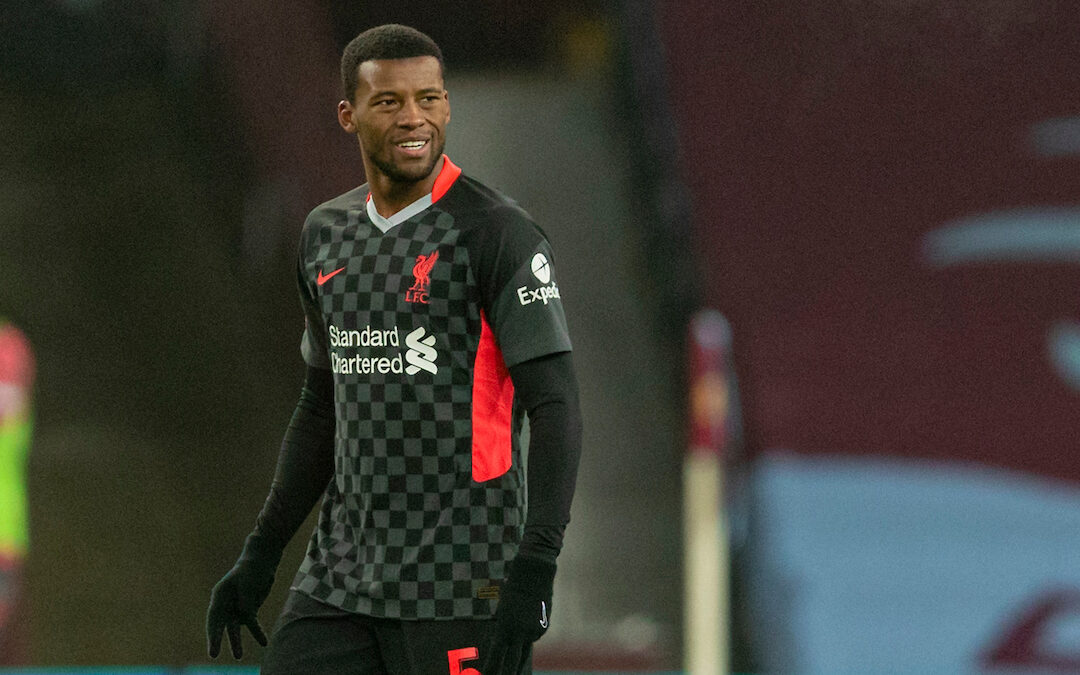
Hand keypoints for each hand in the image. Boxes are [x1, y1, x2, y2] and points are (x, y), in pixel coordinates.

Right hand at [206, 561, 273, 658]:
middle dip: (216, 640)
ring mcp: (237, 608)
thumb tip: (247, 619)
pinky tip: (264, 642)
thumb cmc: (251, 569)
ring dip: (237, 642)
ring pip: (235, 628)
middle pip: (220, 625)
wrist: (262, 562)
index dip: (212, 632)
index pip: (213, 616)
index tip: (212, 645)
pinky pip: (253, 624)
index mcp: (219, 595)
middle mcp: (225, 604)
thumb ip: (245, 602)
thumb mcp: (247, 583)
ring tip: (238, 656)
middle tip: (214, 655)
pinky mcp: (249, 610)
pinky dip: (258, 633)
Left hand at [481, 557, 554, 674]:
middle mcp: (520, 633)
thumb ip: (505, 630)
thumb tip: (505, 646)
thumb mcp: (503, 611)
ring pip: (524, 653)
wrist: (534, 575)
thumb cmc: (512, 590)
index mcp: (505, 628)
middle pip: (512, 664)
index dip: (490, 670)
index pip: (496, 656)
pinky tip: (529, 619)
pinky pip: (533, 637)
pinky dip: (529, 634)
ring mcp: (534, 632)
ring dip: (517, 662)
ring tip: (514, 666)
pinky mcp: (543, 628)